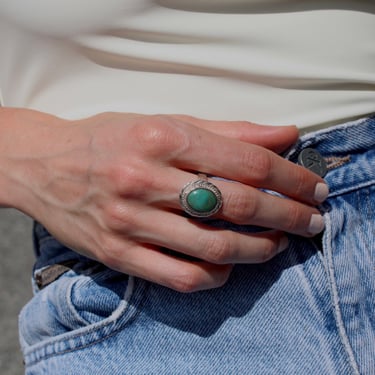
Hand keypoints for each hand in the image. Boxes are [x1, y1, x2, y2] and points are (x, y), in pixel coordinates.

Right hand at [0, 109, 326, 291]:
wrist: (46, 165)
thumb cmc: (109, 138)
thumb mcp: (165, 123)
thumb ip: (228, 131)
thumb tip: (284, 136)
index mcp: (162, 138)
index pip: (247, 162)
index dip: (291, 178)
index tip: (313, 189)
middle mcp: (146, 179)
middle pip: (239, 206)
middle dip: (288, 216)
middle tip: (311, 221)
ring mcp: (131, 221)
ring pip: (215, 246)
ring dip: (260, 249)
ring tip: (278, 243)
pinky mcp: (119, 254)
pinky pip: (181, 276)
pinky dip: (218, 275)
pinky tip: (230, 264)